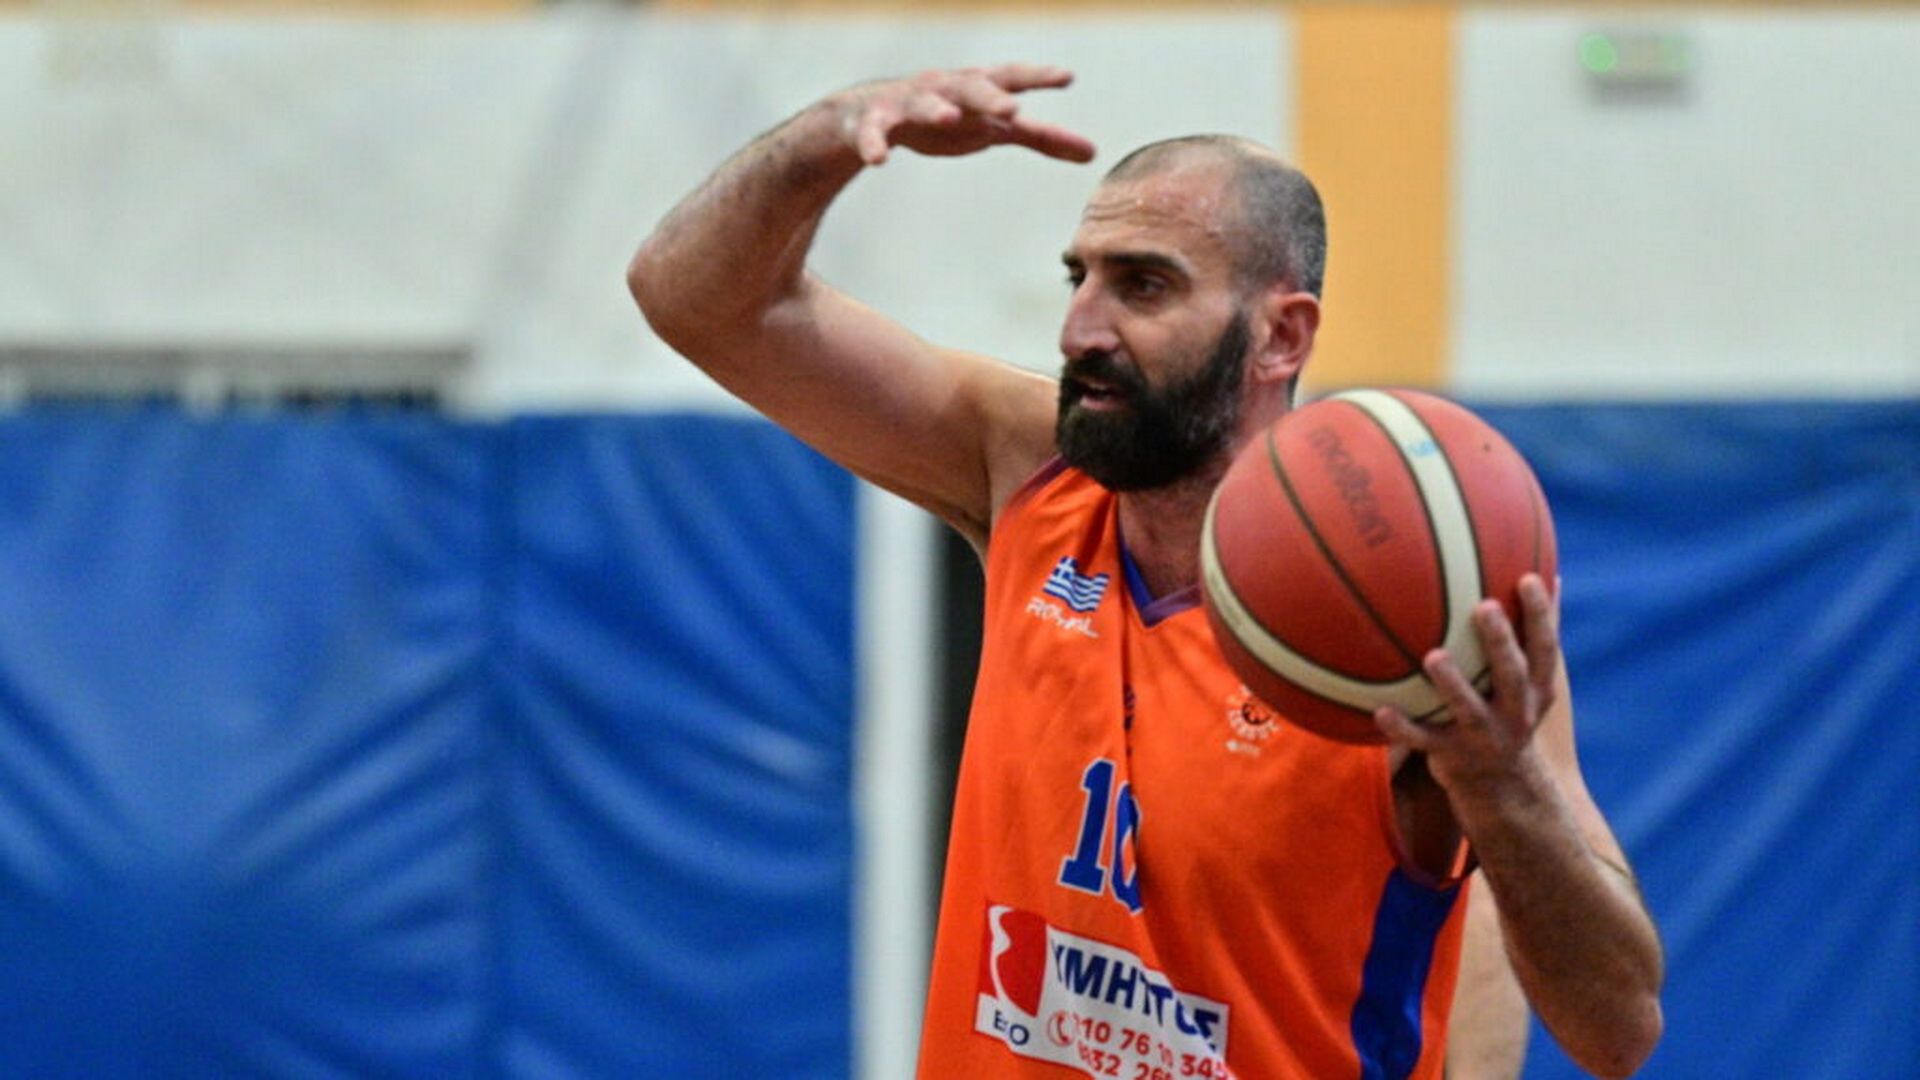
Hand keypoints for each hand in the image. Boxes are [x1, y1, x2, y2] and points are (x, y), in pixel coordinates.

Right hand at [830, 64, 1096, 166]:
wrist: (873, 115)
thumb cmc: (948, 117)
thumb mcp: (996, 128)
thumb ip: (1042, 138)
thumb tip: (1093, 153)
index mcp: (976, 87)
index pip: (1011, 78)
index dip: (1037, 76)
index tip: (1066, 77)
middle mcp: (944, 87)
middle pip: (970, 86)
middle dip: (989, 95)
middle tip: (1013, 108)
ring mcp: (906, 102)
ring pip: (922, 102)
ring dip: (935, 108)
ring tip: (950, 118)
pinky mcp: (871, 121)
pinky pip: (873, 132)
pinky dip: (875, 144)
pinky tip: (879, 161)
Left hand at [1375, 574, 1561, 792]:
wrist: (1502, 788)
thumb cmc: (1509, 712)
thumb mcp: (1532, 680)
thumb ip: (1535, 632)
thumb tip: (1548, 570)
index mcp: (1536, 690)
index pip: (1545, 647)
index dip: (1541, 615)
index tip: (1528, 577)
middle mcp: (1516, 714)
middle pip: (1512, 675)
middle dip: (1499, 642)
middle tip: (1483, 607)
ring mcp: (1484, 738)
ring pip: (1469, 710)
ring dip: (1452, 684)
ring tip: (1432, 657)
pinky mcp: (1451, 757)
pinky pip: (1423, 742)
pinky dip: (1402, 729)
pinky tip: (1379, 710)